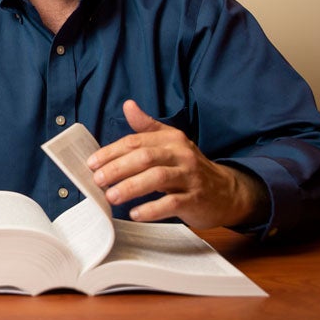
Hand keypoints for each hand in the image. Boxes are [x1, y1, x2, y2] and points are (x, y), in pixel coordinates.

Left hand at [86, 100, 268, 229]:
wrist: (227, 191)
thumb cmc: (190, 167)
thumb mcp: (171, 142)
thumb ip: (147, 127)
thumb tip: (128, 105)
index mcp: (171, 139)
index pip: (136, 142)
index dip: (111, 152)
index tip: (92, 163)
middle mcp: (181, 154)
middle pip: (144, 157)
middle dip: (117, 168)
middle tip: (97, 180)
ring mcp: (190, 177)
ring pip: (157, 178)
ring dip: (130, 187)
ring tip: (111, 196)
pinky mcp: (196, 199)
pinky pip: (172, 203)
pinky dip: (151, 209)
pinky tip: (135, 214)